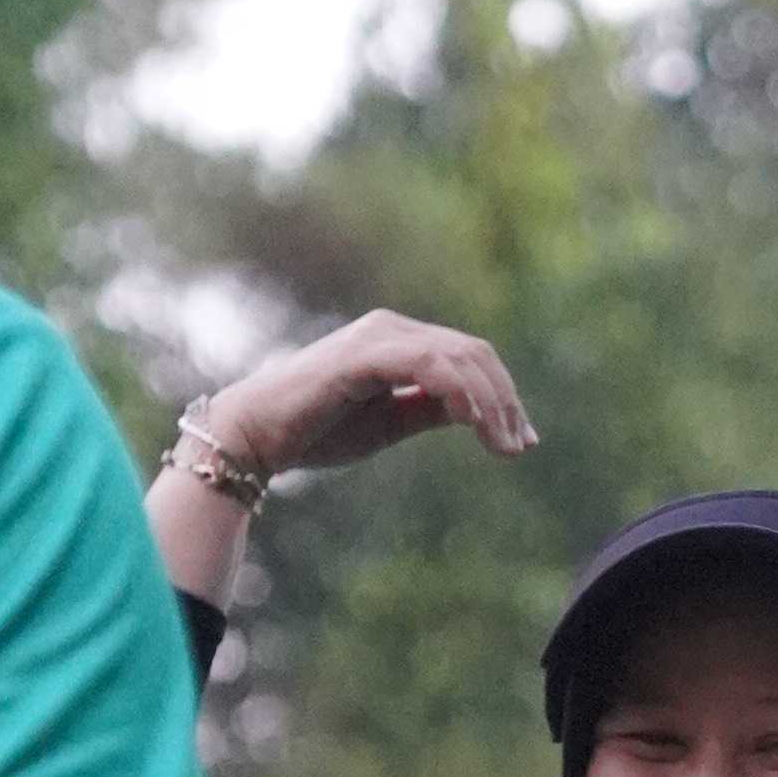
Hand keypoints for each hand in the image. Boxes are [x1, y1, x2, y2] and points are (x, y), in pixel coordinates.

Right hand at [176, 311, 535, 492]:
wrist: (256, 437)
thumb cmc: (316, 432)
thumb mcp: (390, 424)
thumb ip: (430, 410)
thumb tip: (478, 413)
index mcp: (399, 343)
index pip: (469, 358)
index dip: (503, 397)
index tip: (521, 441)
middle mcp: (391, 330)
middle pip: (473, 352)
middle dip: (506, 401)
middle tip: (519, 446)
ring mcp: (377, 337)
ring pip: (457, 355)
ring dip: (489, 401)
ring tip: (502, 443)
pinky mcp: (362, 356)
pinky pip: (426, 364)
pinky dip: (457, 390)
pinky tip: (472, 422)